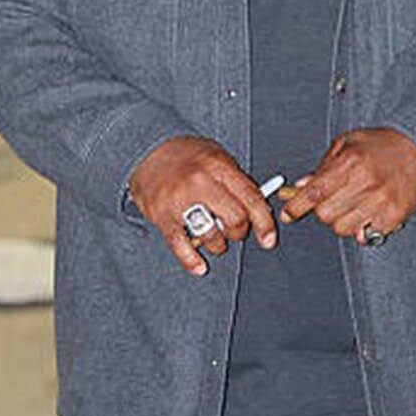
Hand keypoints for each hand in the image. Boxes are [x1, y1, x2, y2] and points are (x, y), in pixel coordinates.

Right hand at [128, 136, 276, 276]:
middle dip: (239, 232)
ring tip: (214, 238)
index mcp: (218, 165)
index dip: (264, 222)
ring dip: (218, 245)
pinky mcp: (162, 215)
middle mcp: (200, 182)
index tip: (269, 238)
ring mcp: (180, 200)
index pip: (251, 198)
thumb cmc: (186, 155)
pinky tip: (200, 266)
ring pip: (211, 235)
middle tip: (234, 231)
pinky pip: (180, 245)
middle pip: (235, 219)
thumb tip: (260, 208)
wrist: (146, 149)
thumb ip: (236, 180)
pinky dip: (192, 260)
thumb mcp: (216, 155)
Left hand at [279, 128, 415, 245]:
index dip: (296, 206)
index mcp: (350, 163)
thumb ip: (323, 166)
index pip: (314, 192)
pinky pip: (365, 236)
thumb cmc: (382, 145)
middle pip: (325, 215)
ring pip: (342, 229)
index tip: (288, 214)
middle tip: (332, 200)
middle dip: (322, 210)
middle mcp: (366, 183)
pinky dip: (362, 228)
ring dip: (342, 220)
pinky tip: (368, 212)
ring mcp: (381, 202)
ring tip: (353, 205)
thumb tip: (300, 187)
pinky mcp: (394, 217)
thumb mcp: (347, 144)